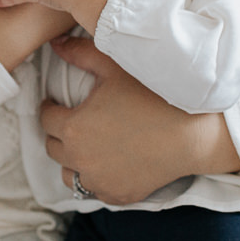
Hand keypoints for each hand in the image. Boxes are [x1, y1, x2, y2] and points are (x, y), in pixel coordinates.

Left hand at [39, 35, 239, 204]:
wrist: (193, 135)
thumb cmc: (155, 96)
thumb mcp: (115, 67)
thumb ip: (80, 53)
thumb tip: (55, 44)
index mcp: (74, 127)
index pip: (46, 119)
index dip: (50, 108)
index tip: (56, 103)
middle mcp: (80, 159)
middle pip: (53, 147)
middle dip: (59, 133)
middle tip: (73, 122)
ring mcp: (98, 181)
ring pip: (68, 174)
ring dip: (72, 160)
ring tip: (86, 146)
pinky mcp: (117, 196)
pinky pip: (94, 190)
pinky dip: (95, 179)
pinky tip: (106, 165)